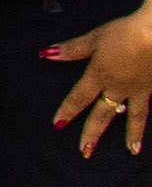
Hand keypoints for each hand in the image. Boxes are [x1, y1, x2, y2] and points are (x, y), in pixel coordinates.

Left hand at [51, 11, 151, 157]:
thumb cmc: (125, 33)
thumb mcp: (94, 38)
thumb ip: (72, 49)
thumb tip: (46, 53)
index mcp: (100, 76)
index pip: (78, 98)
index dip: (67, 111)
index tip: (58, 126)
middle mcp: (119, 88)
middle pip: (103, 115)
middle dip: (93, 134)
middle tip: (85, 152)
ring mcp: (140, 89)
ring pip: (134, 116)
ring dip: (132, 134)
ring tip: (131, 150)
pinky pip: (150, 107)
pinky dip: (149, 120)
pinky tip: (150, 128)